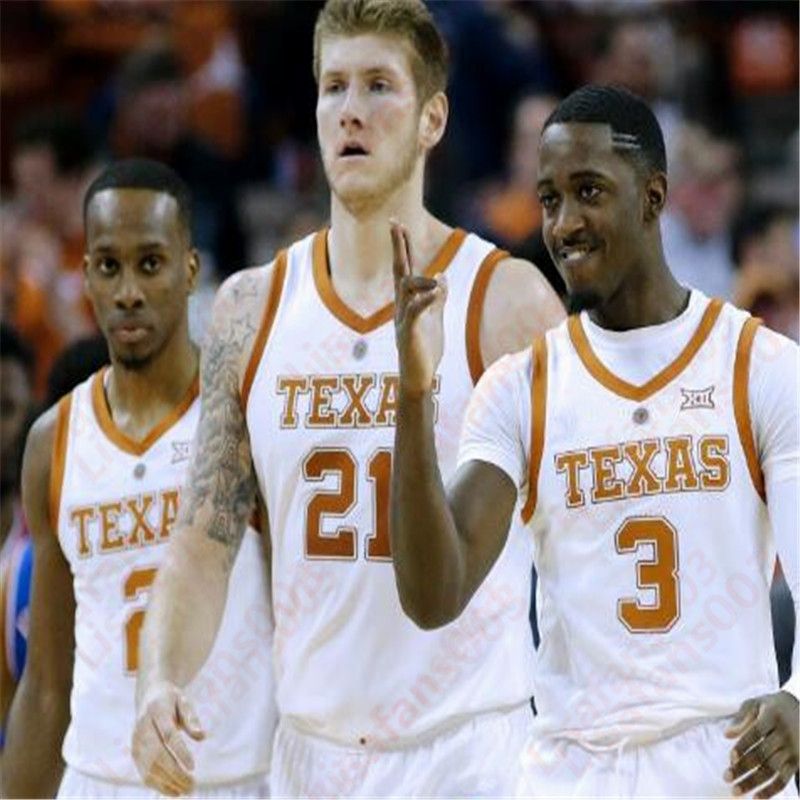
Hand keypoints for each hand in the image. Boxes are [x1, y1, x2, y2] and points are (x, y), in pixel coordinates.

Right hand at [132, 682, 205, 796]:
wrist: (148, 695)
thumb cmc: (172, 700)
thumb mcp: (184, 701)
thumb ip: (192, 718)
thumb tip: (202, 736)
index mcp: (156, 711)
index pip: (168, 735)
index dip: (179, 752)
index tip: (193, 767)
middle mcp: (142, 728)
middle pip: (157, 755)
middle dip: (175, 773)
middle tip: (193, 785)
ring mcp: (135, 742)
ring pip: (149, 768)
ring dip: (168, 783)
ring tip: (187, 790)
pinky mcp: (134, 754)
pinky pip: (144, 773)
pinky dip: (159, 785)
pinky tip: (175, 791)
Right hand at [391, 220, 446, 396]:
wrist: (418, 379)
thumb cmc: (425, 351)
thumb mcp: (434, 319)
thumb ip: (437, 299)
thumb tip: (442, 276)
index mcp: (408, 302)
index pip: (405, 268)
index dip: (403, 246)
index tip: (398, 223)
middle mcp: (402, 307)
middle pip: (399, 270)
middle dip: (398, 246)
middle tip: (394, 222)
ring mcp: (403, 319)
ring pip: (406, 290)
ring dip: (422, 280)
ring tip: (438, 283)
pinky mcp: (409, 334)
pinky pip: (414, 312)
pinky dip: (425, 300)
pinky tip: (436, 292)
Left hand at [724, 691, 798, 797]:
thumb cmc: (770, 706)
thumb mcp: (755, 703)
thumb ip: (740, 718)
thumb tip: (726, 735)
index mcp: (772, 716)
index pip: (756, 732)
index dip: (744, 745)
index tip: (731, 757)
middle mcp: (785, 734)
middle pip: (763, 754)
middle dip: (744, 767)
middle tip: (726, 778)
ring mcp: (793, 749)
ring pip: (772, 769)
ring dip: (754, 782)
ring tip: (736, 791)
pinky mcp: (798, 761)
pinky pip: (785, 778)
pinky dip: (771, 790)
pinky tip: (757, 797)